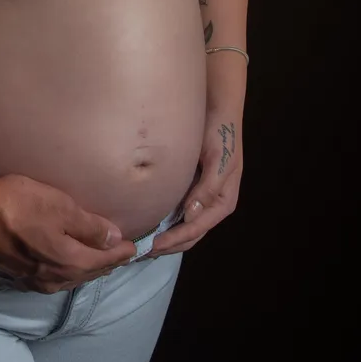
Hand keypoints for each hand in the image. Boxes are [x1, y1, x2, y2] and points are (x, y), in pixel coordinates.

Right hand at [0, 172, 136, 293]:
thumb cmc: (17, 204)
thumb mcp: (59, 206)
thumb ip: (89, 226)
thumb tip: (115, 238)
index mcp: (70, 262)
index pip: (104, 260)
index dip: (121, 252)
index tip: (135, 246)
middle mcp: (54, 279)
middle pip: (88, 273)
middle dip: (106, 263)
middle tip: (120, 254)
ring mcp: (33, 281)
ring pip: (69, 278)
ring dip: (86, 269)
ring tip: (96, 260)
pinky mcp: (16, 276)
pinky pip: (51, 278)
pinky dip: (65, 271)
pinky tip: (62, 264)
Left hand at [149, 112, 242, 256]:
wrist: (218, 109)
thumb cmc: (219, 133)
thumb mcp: (218, 159)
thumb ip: (208, 188)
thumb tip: (191, 216)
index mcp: (223, 201)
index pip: (195, 230)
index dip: (174, 241)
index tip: (151, 247)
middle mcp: (213, 204)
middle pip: (189, 235)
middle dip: (167, 246)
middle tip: (140, 252)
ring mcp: (202, 197)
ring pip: (183, 226)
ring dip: (166, 237)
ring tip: (142, 244)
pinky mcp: (192, 186)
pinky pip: (179, 211)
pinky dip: (166, 221)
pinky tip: (149, 222)